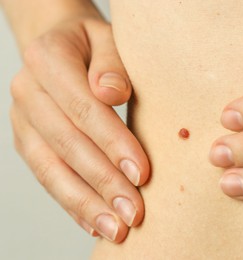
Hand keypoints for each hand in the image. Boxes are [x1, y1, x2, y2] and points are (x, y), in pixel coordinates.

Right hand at [10, 16, 148, 241]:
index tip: (141, 173)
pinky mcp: (27, 142)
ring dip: (86, 203)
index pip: (83, 109)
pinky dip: (71, 203)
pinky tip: (94, 224)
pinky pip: (47, 176)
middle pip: (67, 144)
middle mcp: (27, 91)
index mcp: (48, 58)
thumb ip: (112, 63)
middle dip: (103, 183)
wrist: (59, 45)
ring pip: (51, 169)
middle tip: (134, 213)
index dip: (113, 143)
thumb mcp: (107, 38)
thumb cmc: (92, 44)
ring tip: (117, 230)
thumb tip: (111, 94)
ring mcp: (23, 121)